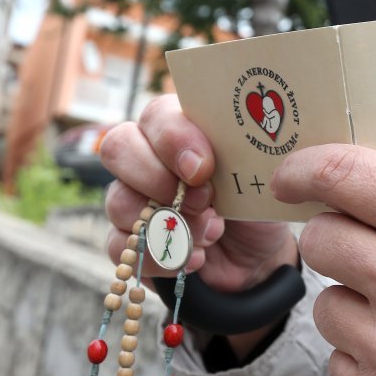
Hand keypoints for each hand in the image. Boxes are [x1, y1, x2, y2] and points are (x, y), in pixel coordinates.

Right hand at [100, 95, 296, 292]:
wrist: (257, 254)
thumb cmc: (253, 203)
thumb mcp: (258, 176)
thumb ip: (238, 156)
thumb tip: (220, 155)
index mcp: (180, 130)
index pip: (156, 115)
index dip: (173, 139)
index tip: (203, 167)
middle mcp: (147, 158)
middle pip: (118, 148)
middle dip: (159, 178)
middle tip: (203, 200)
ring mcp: (133, 199)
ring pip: (118, 201)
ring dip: (168, 222)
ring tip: (211, 234)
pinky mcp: (130, 240)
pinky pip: (121, 247)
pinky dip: (161, 257)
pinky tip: (196, 259)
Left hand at [271, 144, 375, 375]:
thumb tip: (359, 200)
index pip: (347, 175)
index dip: (304, 169)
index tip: (289, 179)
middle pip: (318, 241)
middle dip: (333, 245)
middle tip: (359, 260)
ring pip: (325, 307)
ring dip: (354, 312)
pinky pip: (339, 364)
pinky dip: (364, 364)